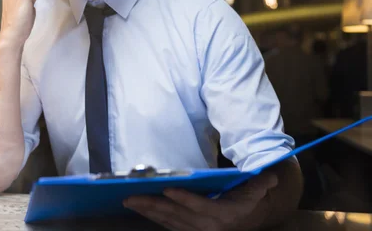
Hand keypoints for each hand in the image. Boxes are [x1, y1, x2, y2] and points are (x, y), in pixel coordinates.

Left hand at [123, 171, 277, 230]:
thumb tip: (269, 172)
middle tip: (131, 196)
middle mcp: (208, 226)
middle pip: (177, 215)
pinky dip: (152, 216)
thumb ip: (260, 182)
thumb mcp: (257, 190)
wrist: (248, 220)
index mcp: (224, 214)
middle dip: (153, 205)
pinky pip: (167, 224)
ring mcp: (196, 230)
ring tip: (129, 200)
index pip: (201, 206)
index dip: (184, 198)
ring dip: (147, 211)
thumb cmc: (248, 200)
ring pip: (168, 221)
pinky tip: (138, 208)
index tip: (168, 189)